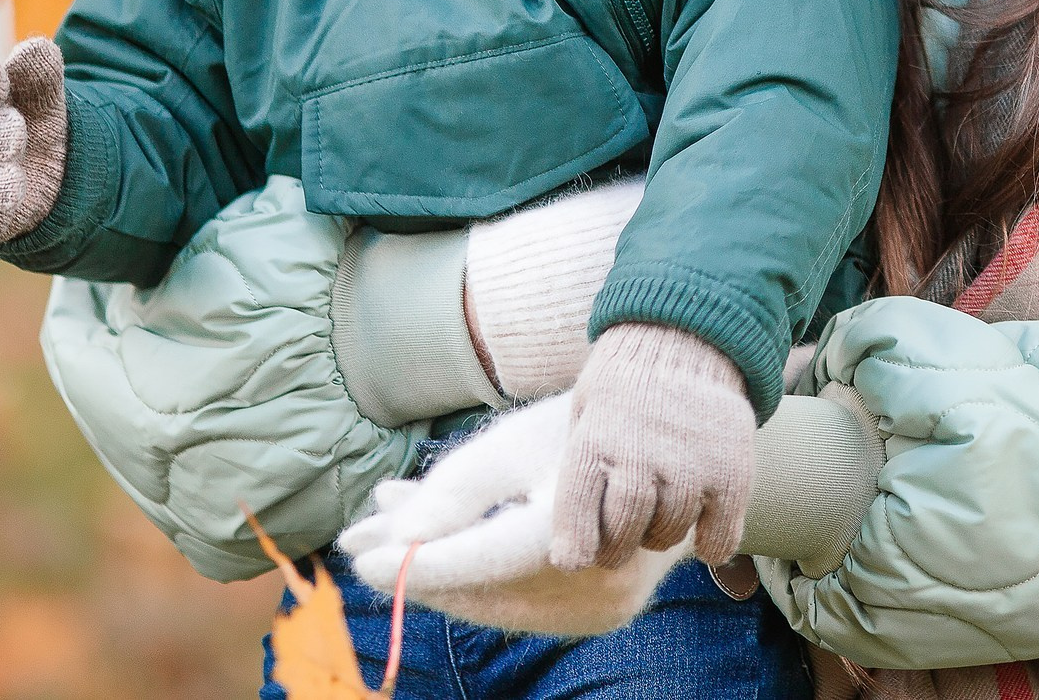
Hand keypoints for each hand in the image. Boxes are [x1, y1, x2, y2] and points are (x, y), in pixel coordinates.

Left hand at [337, 395, 683, 637]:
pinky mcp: (607, 613)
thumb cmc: (590, 425)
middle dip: (416, 567)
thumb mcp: (517, 441)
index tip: (359, 559)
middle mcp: (597, 580)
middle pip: (481, 592)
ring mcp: (607, 604)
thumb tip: (392, 541)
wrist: (679, 439)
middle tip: (359, 540)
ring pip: (497, 603)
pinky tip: (441, 550)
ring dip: (440, 575)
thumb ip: (454, 493)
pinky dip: (478, 581)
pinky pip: (524, 605)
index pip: (477, 560)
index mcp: (576, 528)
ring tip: (386, 531)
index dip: (414, 563)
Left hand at [552, 324, 753, 568]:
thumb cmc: (626, 382)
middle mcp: (642, 455)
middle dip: (617, 548)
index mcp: (596, 440)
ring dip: (660, 534)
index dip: (574, 545)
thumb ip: (582, 468)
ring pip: (670, 533)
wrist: (688, 335)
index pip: (578, 511)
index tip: (573, 561)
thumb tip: (572, 533)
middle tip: (619, 543)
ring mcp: (691, 465)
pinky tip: (702, 533)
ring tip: (660, 512)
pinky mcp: (732, 471)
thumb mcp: (586, 412)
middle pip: (626, 531)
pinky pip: (720, 535)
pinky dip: (710, 544)